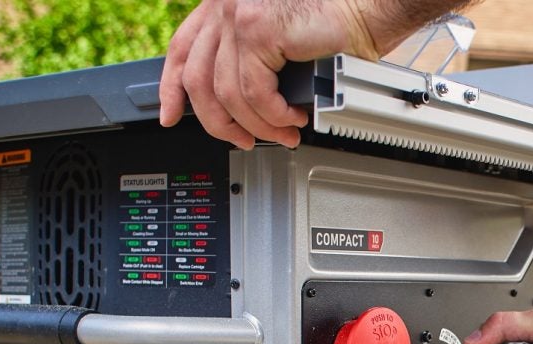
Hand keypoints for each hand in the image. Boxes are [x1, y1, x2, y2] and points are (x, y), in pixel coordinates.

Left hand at [159, 0, 380, 148]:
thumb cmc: (328, 31)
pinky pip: (254, 92)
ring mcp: (238, 15)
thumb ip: (248, 64)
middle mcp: (224, 6)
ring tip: (282, 132)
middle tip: (244, 141)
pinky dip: (273, 114)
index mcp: (222, 8)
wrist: (362, 14)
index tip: (170, 115)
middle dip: (220, 123)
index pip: (181, 50)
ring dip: (258, 124)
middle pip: (198, 80)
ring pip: (228, 94)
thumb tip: (231, 109)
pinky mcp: (258, 29)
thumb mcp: (275, 48)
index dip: (171, 88)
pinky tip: (291, 117)